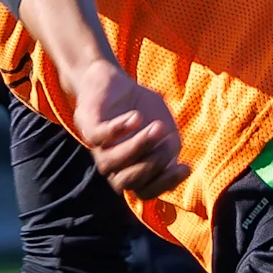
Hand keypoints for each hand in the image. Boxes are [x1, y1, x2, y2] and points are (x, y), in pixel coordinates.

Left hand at [67, 55, 187, 196]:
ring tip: (157, 127)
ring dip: (137, 147)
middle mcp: (113, 163)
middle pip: (127, 183)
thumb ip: (169, 149)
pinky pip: (99, 136)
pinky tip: (136, 117)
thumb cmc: (141, 107)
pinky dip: (119, 129)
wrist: (112, 80)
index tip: (184, 166)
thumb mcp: (163, 128)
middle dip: (152, 164)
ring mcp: (98, 147)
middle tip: (170, 141)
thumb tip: (174, 167)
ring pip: (109, 163)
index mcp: (132, 168)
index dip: (164, 184)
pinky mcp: (87, 125)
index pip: (144, 192)